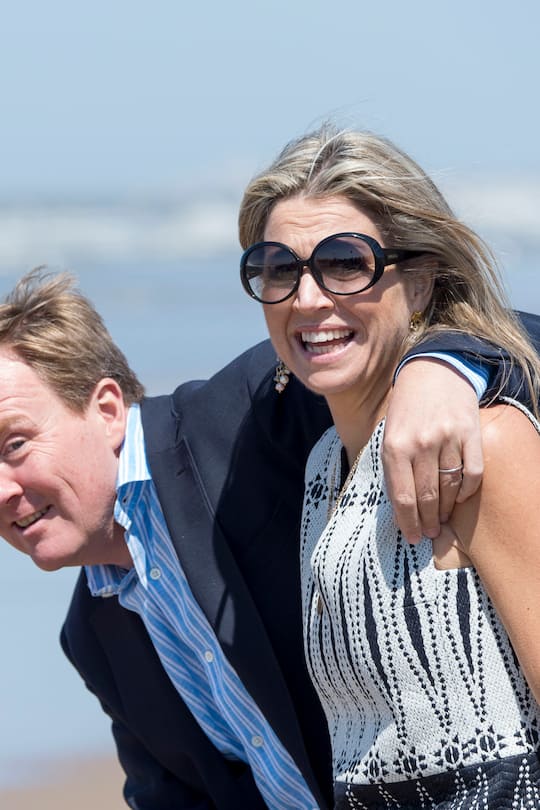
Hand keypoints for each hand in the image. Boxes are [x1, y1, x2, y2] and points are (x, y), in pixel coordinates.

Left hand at [382, 358, 482, 542]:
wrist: (433, 372)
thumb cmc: (407, 408)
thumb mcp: (389, 433)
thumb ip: (393, 467)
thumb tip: (400, 507)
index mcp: (395, 446)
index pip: (402, 496)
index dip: (408, 522)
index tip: (412, 537)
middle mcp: (421, 444)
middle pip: (426, 497)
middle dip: (427, 521)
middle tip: (430, 533)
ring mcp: (448, 438)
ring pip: (450, 488)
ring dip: (446, 509)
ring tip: (442, 519)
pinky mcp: (471, 433)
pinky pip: (473, 473)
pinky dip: (468, 491)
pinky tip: (460, 497)